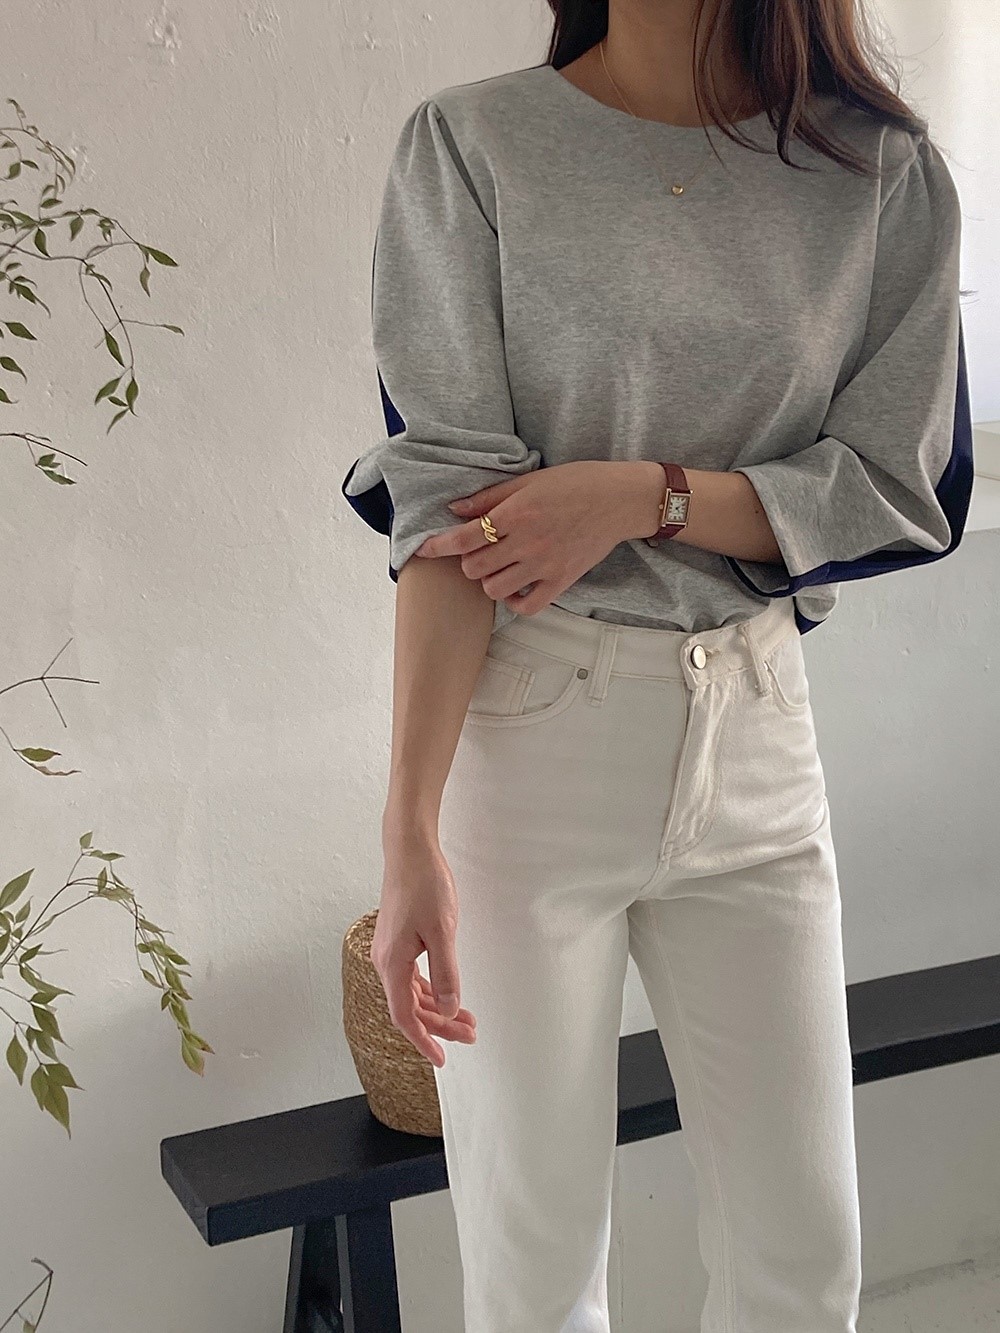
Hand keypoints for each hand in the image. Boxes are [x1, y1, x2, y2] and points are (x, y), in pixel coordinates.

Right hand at [370, 828, 476, 1067]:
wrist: (409, 851)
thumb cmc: (424, 885)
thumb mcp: (443, 932)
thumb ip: (446, 974)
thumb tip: (448, 1008)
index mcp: (392, 963)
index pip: (405, 1016)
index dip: (423, 1040)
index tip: (441, 1059)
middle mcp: (385, 961)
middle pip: (410, 1007)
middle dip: (439, 1025)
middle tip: (470, 1034)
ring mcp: (390, 951)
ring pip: (412, 993)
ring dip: (437, 1008)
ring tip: (467, 1018)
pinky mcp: (397, 941)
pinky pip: (411, 977)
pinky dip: (430, 990)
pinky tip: (447, 993)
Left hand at [413, 460, 661, 615]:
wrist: (620, 500)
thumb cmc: (576, 483)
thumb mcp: (530, 479)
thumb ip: (490, 497)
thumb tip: (455, 509)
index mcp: (516, 513)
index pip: (464, 538)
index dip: (437, 546)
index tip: (422, 550)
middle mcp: (526, 542)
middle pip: (474, 567)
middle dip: (469, 560)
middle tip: (480, 550)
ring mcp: (544, 565)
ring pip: (494, 589)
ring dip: (489, 580)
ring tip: (499, 566)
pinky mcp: (562, 581)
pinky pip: (526, 606)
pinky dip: (514, 600)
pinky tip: (516, 587)